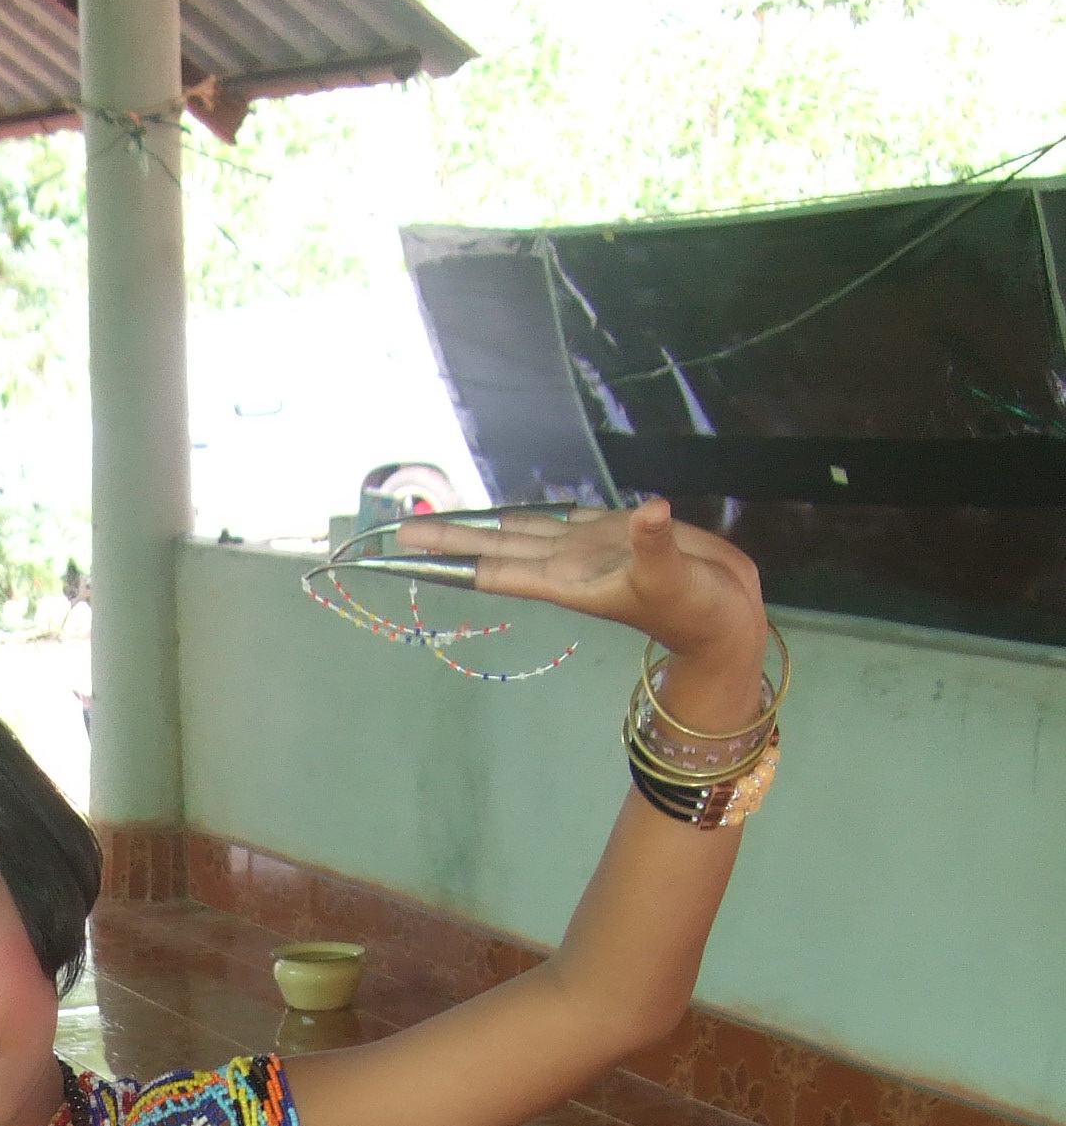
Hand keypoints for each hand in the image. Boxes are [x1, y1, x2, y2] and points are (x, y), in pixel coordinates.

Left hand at [398, 498, 765, 702]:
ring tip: (445, 512)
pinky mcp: (613, 533)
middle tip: (401, 527)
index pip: (497, 567)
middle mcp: (567, 564)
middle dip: (452, 538)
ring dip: (486, 523)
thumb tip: (647, 512)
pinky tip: (514, 508)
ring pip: (523, 530)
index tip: (408, 550)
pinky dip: (535, 512)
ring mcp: (587, 548)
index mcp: (568, 579)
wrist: (725, 617)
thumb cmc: (696, 610)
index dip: (453, 557)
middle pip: (496, 547)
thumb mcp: (675, 579)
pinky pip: (562, 517)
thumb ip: (656, 546)